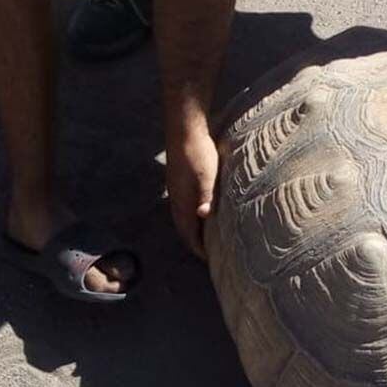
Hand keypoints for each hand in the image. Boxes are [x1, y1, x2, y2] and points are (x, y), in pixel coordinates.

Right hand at [166, 125, 218, 259]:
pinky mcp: (180, 179)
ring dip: (194, 227)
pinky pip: (185, 204)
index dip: (198, 248)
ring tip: (208, 234)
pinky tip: (203, 209)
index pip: (188, 234)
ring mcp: (176, 189)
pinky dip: (193, 213)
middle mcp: (176, 198)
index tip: (210, 260)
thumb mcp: (206, 175)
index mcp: (182, 201)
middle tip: (210, 252)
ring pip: (183, 215)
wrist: (184, 126)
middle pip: (184, 228)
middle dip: (195, 242)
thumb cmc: (197, 151)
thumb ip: (206, 197)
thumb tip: (204, 217)